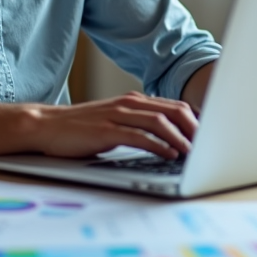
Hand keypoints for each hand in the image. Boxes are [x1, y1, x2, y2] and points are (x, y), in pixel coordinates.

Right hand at [24, 91, 198, 158]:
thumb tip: (168, 141)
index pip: (175, 106)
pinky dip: (158, 145)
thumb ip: (138, 126)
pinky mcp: (106, 130)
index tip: (210, 137)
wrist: (45, 125)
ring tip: (193, 152)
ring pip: (159, 122)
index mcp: (134, 101)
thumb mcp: (114, 122)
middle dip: (195, 128)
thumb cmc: (81, 128)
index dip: (196, 121)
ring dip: (180, 137)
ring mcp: (117, 115)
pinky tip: (169, 155)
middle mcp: (129, 103)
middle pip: (174, 111)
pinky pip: (139, 136)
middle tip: (209, 146)